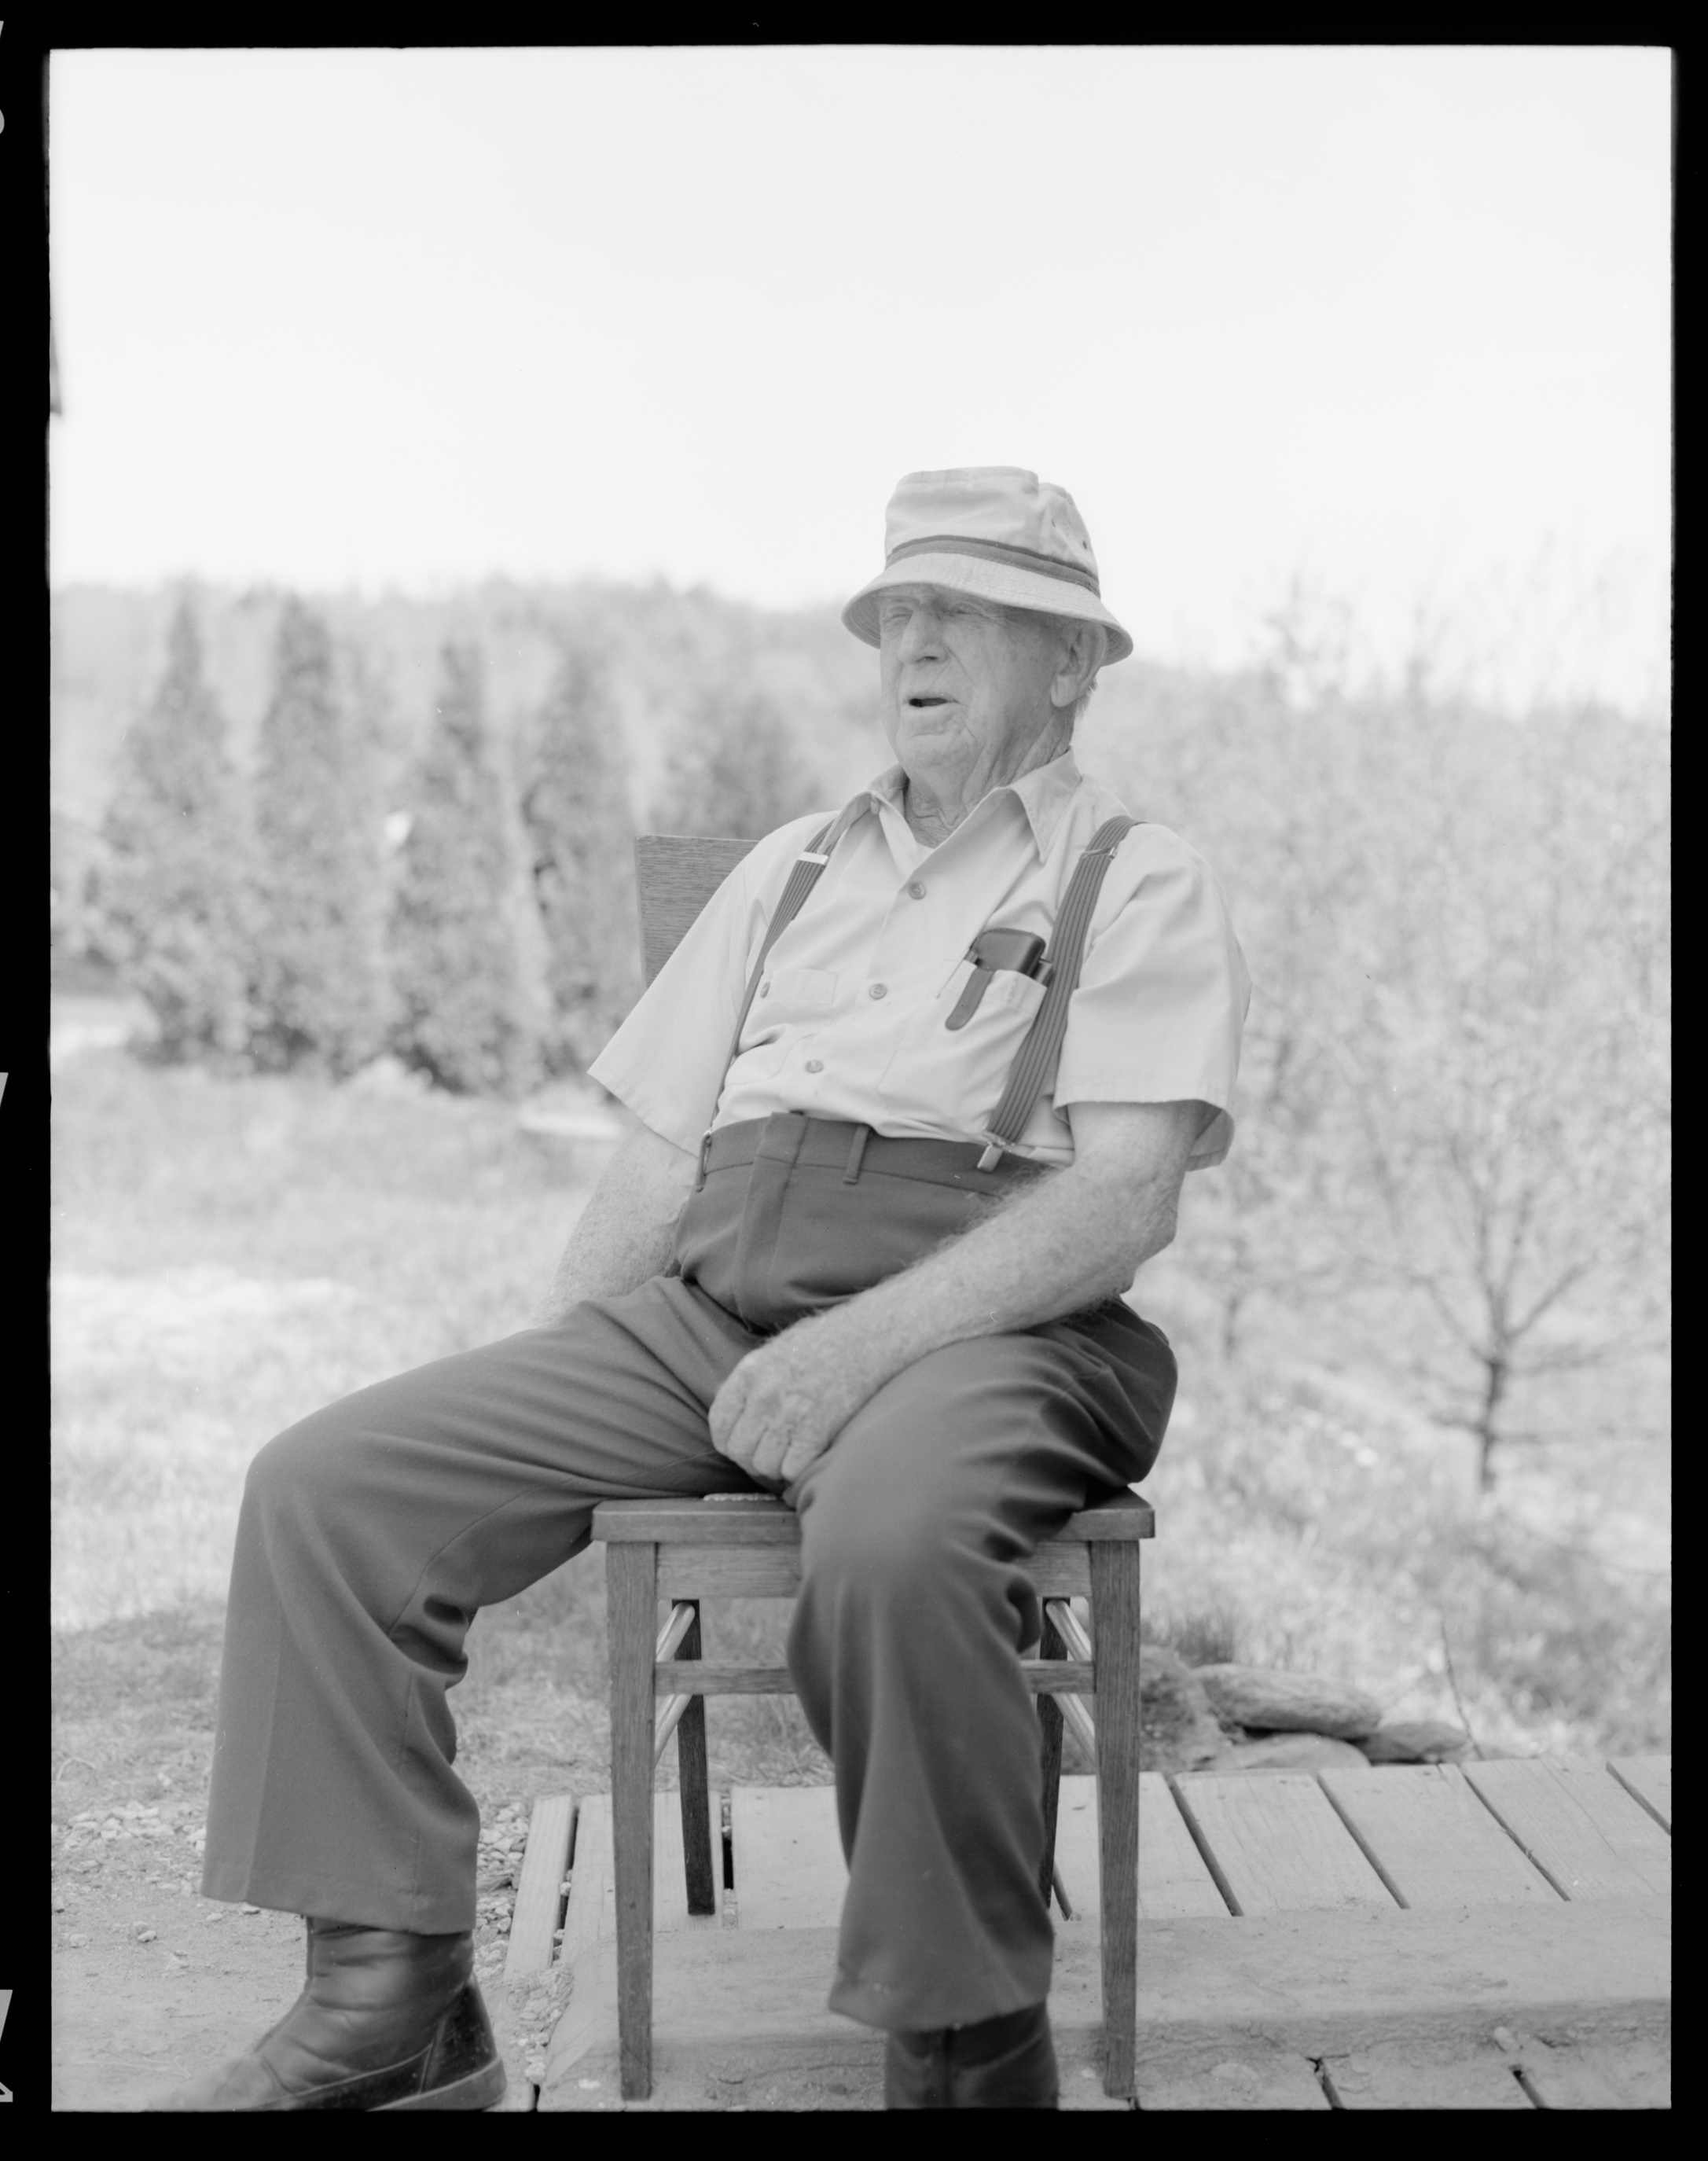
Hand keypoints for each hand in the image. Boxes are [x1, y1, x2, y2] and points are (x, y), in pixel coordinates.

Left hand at [708, 1316, 874, 1488]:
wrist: (868, 1339)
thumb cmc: (825, 1343)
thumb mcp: (776, 1351)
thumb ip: (752, 1382)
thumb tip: (737, 1412)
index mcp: (749, 1373)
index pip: (720, 1423)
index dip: (729, 1441)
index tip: (744, 1444)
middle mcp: (764, 1396)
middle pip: (739, 1451)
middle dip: (753, 1457)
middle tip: (773, 1453)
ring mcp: (788, 1415)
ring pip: (764, 1465)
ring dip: (778, 1466)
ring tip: (793, 1453)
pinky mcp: (816, 1431)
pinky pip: (792, 1470)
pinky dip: (800, 1469)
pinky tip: (810, 1454)